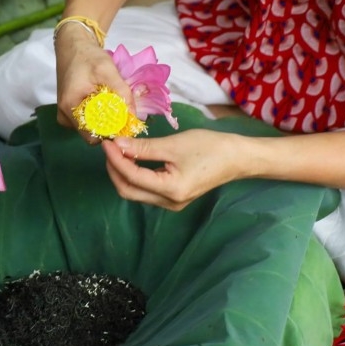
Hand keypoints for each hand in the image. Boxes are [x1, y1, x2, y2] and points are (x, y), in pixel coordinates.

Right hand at [54, 28, 133, 143]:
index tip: (127, 124)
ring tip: (115, 104)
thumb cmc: (88, 56)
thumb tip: (134, 116)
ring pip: (90, 128)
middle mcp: (64, 115)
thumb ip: (122, 93)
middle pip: (92, 133)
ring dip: (105, 120)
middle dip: (110, 126)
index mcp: (70, 106)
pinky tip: (104, 101)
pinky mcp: (69, 110)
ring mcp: (65, 114)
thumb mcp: (108, 71)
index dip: (111, 133)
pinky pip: (86, 120)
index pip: (93, 135)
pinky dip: (98, 115)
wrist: (73, 45)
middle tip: (125, 113)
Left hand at [101, 129, 245, 209]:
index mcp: (170, 190)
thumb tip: (117, 144)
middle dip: (114, 169)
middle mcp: (168, 203)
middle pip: (129, 191)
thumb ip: (144, 148)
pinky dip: (135, 176)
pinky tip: (133, 159)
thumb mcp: (174, 145)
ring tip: (118, 151)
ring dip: (123, 173)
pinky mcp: (174, 198)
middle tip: (109, 147)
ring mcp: (171, 203)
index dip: (115, 159)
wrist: (237, 158)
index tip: (107, 142)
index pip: (132, 177)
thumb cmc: (210, 148)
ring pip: (136, 192)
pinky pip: (147, 190)